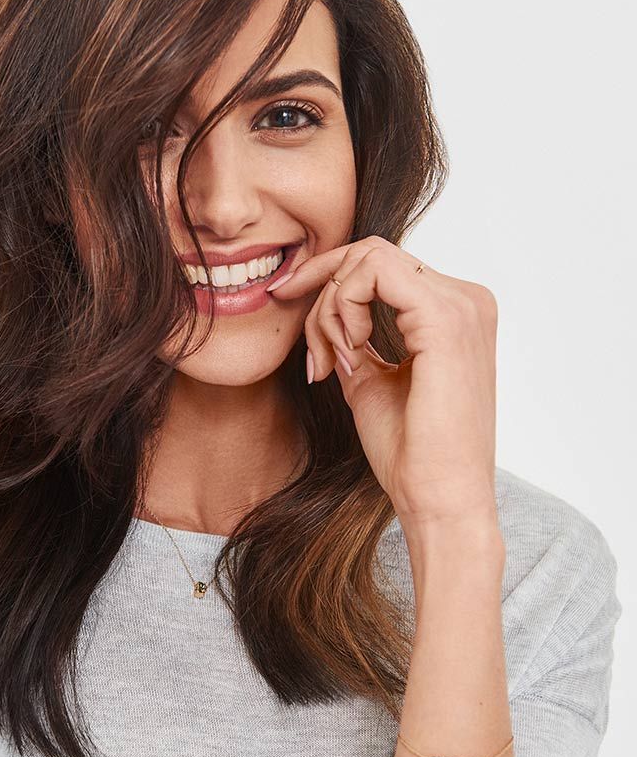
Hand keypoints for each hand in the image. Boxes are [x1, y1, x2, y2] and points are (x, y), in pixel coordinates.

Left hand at [268, 236, 498, 531]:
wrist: (440, 500)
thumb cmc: (412, 453)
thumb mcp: (371, 382)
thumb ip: (354, 341)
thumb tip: (322, 316)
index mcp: (456, 312)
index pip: (382, 264)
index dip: (328, 280)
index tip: (289, 306)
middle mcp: (467, 300)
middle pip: (370, 255)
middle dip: (323, 295)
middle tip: (315, 356)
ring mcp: (461, 305)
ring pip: (367, 260)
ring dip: (329, 306)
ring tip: (332, 361)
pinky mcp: (445, 318)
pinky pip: (373, 272)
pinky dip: (341, 306)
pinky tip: (347, 352)